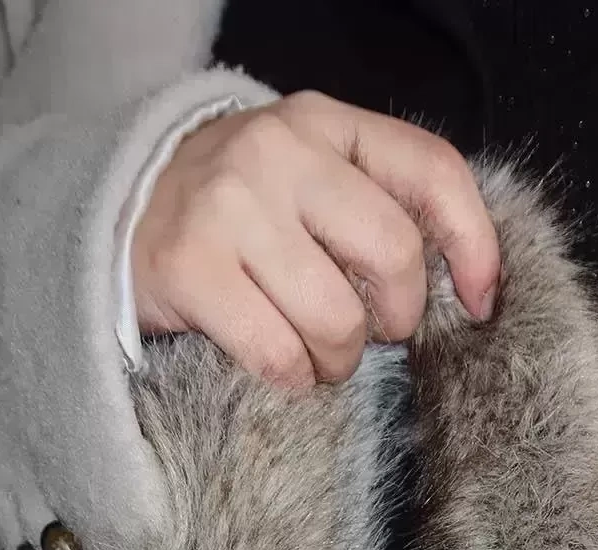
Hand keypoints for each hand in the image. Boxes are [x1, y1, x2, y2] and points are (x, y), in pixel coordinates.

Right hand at [131, 91, 499, 387]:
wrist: (117, 216)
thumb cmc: (236, 215)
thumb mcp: (308, 180)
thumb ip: (379, 205)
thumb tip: (473, 286)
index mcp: (323, 123)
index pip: (431, 172)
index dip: (473, 245)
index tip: (480, 302)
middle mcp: (279, 153)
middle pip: (394, 254)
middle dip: (396, 318)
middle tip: (370, 333)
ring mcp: (231, 210)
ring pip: (337, 318)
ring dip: (339, 360)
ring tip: (319, 356)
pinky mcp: (192, 270)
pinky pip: (279, 353)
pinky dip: (292, 377)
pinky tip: (282, 367)